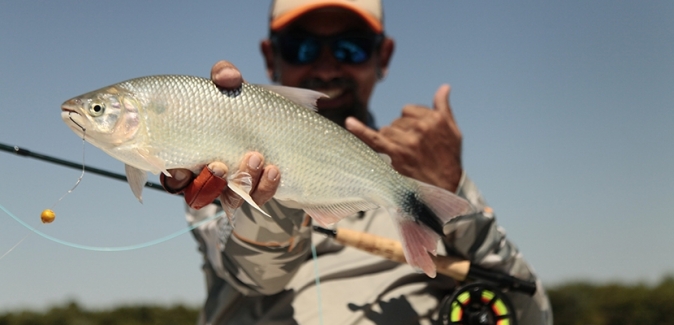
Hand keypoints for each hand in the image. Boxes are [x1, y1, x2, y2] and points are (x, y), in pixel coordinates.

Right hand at [161, 61, 280, 208]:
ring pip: (229, 199)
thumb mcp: (233, 88)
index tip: (181, 171)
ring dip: (241, 181)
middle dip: (207, 183)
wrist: (283, 124)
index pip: (173, 175)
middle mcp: (209, 176)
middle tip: (218, 165)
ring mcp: (234, 186)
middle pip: (197, 194)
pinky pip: (258, 197)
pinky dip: (265, 186)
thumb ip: (225, 76)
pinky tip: (274, 170)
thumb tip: (226, 77)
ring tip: (255, 158)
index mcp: (192, 153)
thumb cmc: (244, 106)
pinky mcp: (259, 191)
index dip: (174, 178)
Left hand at [346, 84, 462, 191]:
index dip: (410, 122)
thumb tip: (444, 86)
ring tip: (405, 157)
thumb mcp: (453, 132)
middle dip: (401, 133)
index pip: (408, 110)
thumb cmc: (448, 159)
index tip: (416, 136)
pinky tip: (349, 122)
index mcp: (435, 119)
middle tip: (412, 150)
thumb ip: (444, 108)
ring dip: (391, 141)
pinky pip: (373, 139)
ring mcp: (407, 141)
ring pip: (387, 130)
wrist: (444, 188)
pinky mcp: (395, 155)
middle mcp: (421, 128)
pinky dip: (360, 130)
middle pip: (397, 121)